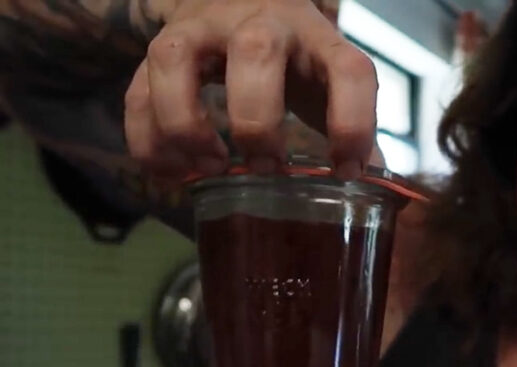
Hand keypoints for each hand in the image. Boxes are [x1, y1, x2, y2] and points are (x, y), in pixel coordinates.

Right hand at [124, 0, 377, 180]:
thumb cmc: (292, 57)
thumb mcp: (327, 79)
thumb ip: (349, 126)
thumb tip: (376, 190)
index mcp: (318, 37)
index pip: (349, 70)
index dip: (353, 122)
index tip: (346, 170)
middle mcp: (260, 23)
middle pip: (256, 52)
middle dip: (258, 120)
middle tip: (265, 167)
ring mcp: (201, 29)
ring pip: (176, 62)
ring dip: (187, 124)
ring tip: (210, 169)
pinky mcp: (160, 47)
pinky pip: (137, 90)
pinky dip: (148, 141)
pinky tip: (171, 174)